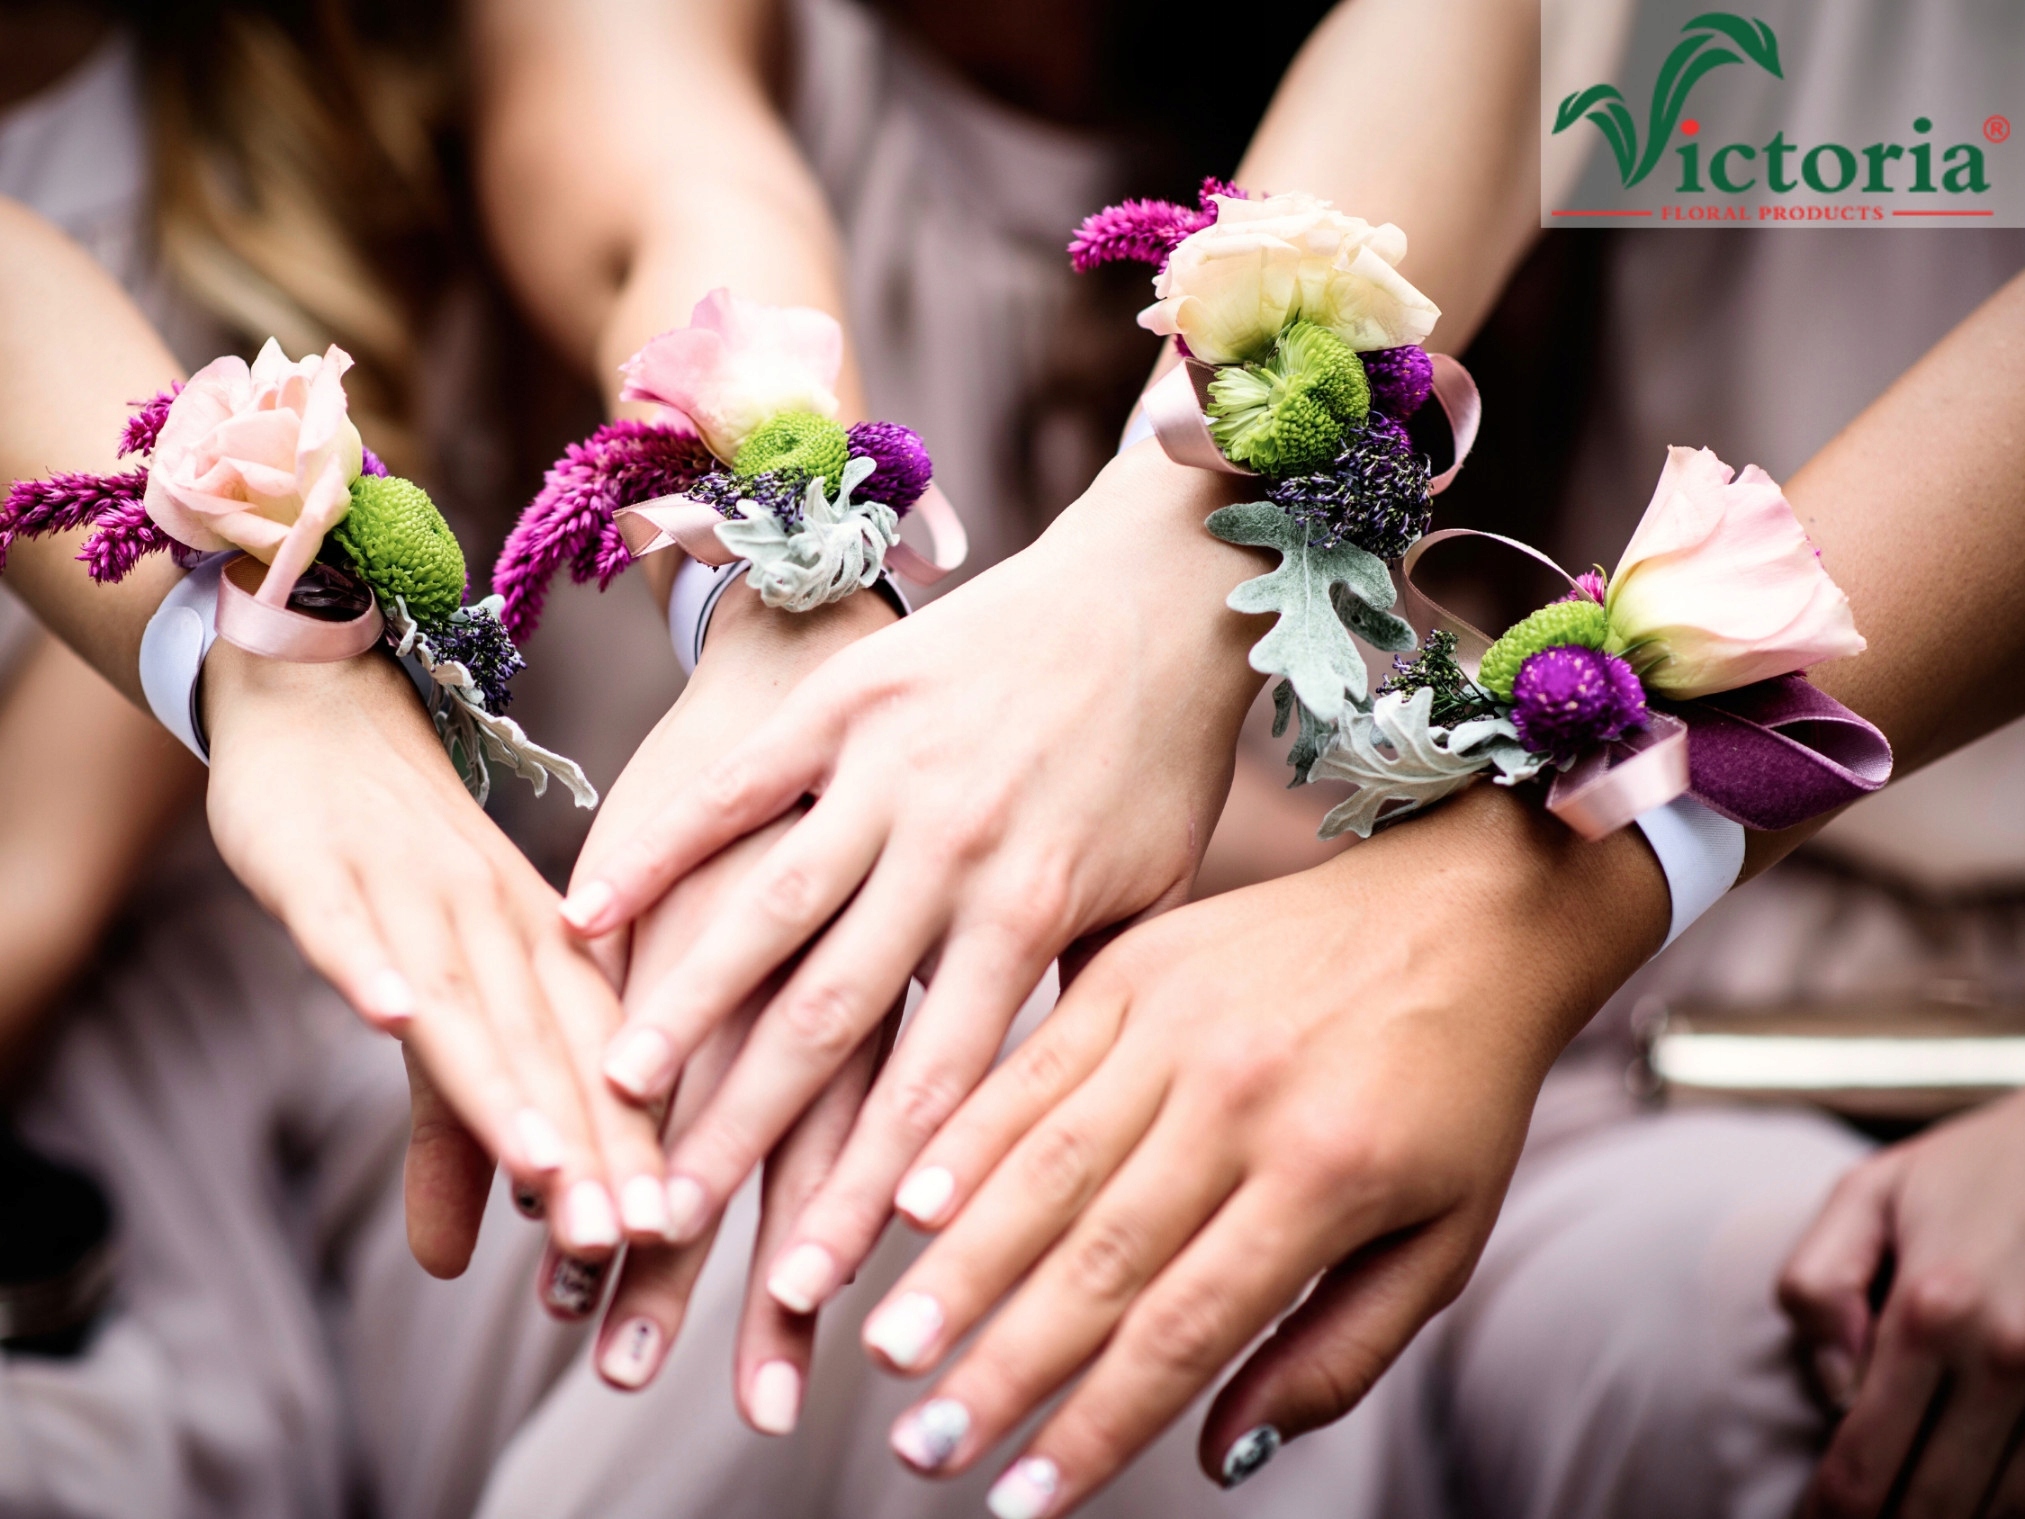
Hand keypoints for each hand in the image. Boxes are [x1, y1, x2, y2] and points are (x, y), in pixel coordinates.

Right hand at [201, 641, 665, 1272]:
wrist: (327, 713)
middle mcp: (498, 924)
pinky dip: (369, 966)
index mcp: (546, 952)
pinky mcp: (323, 866)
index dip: (628, 1144)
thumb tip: (453, 1267)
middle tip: (626, 1235)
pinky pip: (350, 922)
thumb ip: (450, 1129)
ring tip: (541, 1167)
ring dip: (502, 1082)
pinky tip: (391, 1019)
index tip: (669, 1234)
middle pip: (546, 1046)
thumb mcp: (439, 1001)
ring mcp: (414, 892)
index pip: (596, 1062)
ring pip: (465, 997)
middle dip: (587, 1142)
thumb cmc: (402, 871)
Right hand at [567, 446, 1268, 1313]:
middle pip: (830, 1014)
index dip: (862, 1196)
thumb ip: (1078, 1009)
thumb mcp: (1147, 900)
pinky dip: (658, 851)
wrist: (1152, 595)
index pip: (933, 1086)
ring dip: (686, 1002)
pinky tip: (586, 917)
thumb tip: (1027, 1145)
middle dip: (745, 1130)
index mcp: (1033, 913)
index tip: (798, 1293)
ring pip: (769, 906)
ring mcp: (890, 772)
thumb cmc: (1153, 764)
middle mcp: (952, 851)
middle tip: (666, 1222)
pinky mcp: (846, 706)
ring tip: (613, 1089)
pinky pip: (735, 789)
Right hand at [859, 785, 1664, 1513]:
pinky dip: (968, 1137)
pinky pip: (1034, 1065)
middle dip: (1003, 1367)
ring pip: (1048, 1166)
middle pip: (1100, 1259)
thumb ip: (1335, 1353)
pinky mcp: (1139, 965)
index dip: (1097, 1427)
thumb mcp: (1442, 1238)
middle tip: (922, 1447)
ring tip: (889, 1348)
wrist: (1468, 908)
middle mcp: (1243, 1098)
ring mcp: (1182, 1024)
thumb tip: (1217, 1457)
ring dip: (961, 1267)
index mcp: (1327, 1175)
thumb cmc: (1457, 1092)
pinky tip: (908, 1203)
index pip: (1186, 1329)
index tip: (1020, 1503)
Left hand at [1781, 1090, 2024, 1517]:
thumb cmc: (1976, 1168)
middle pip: (1935, 1499)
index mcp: (1931, 1308)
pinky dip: (2016, 1504)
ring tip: (1909, 1517)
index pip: (1865, 1452)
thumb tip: (1830, 1385)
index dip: (1834, 1507)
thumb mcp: (1871, 1193)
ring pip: (2005, 1508)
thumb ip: (1819, 1282)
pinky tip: (1981, 1502)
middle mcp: (2009, 1358)